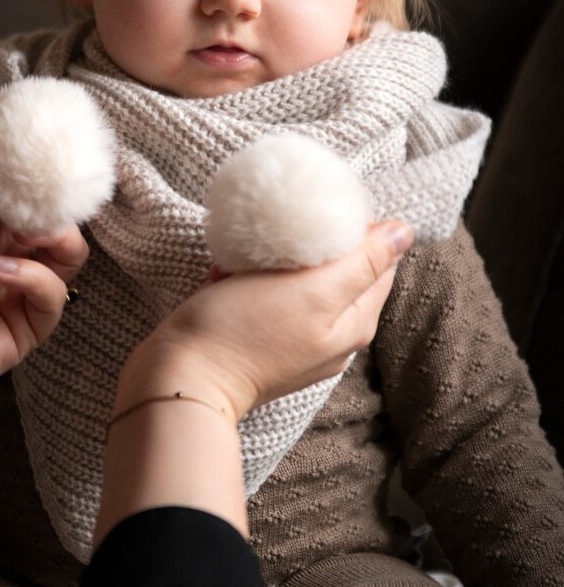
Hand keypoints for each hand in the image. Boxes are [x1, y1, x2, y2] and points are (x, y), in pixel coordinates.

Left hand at [0, 169, 86, 420]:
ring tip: (26, 231)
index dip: (40, 180)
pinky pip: (53, 297)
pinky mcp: (24, 327)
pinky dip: (36, 278)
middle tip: (41, 198)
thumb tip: (13, 162)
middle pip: (57, 222)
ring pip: (68, 258)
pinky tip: (0, 270)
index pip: (30, 195)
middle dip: (55, 205)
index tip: (43, 165)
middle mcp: (5, 253)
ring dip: (57, 237)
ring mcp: (16, 290)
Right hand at [118, 219, 411, 423]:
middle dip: (309, 242)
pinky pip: (267, 294)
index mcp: (355, 323)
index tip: (317, 211)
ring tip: (246, 255)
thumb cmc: (243, 330)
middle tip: (276, 230)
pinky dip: (250, 278)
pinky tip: (227, 274)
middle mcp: (333, 336)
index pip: (379, 261)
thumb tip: (404, 232)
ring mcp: (297, 340)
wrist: (183, 375)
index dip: (353, 229)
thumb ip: (362, 263)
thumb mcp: (311, 291)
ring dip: (274, 259)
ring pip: (299, 278)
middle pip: (339, 268)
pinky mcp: (262, 339)